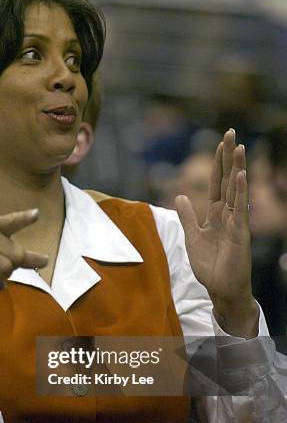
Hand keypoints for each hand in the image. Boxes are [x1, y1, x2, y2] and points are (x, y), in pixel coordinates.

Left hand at [175, 129, 257, 336]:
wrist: (221, 289)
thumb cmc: (210, 266)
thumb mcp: (192, 237)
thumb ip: (188, 217)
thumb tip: (181, 196)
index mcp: (216, 214)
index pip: (218, 182)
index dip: (218, 163)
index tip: (220, 141)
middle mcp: (228, 214)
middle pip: (229, 179)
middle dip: (229, 157)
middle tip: (232, 132)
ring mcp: (236, 222)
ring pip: (237, 190)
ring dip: (238, 168)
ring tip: (240, 147)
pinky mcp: (240, 233)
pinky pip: (240, 209)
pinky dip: (240, 192)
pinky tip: (241, 176)